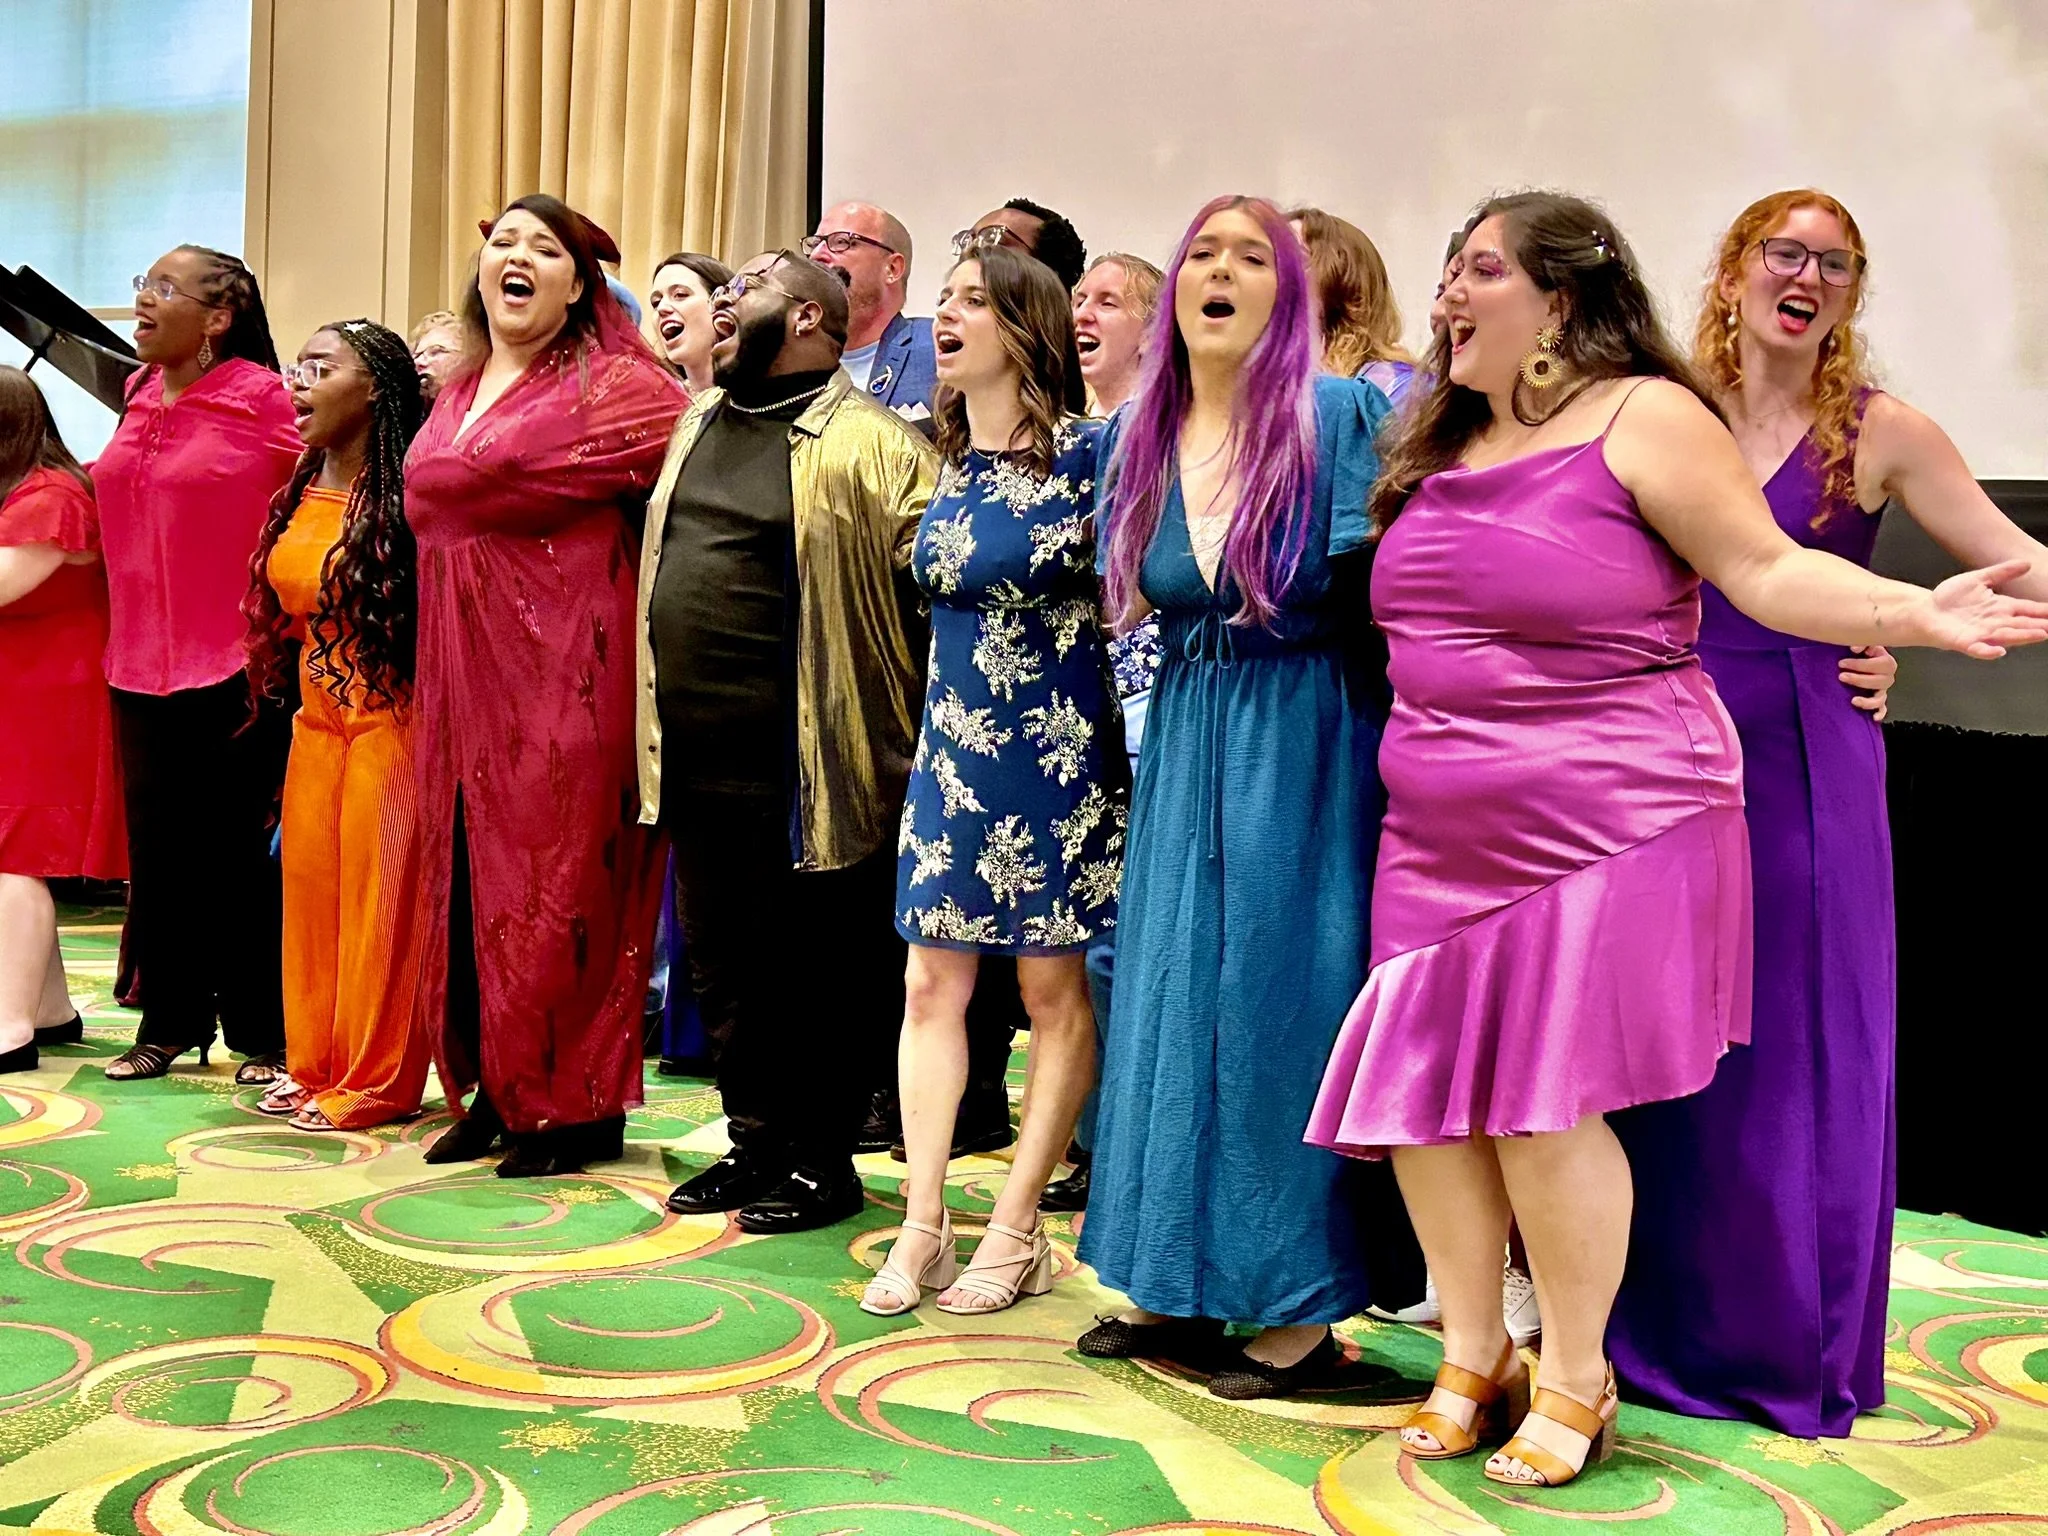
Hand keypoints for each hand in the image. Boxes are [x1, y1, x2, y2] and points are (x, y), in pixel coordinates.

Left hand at [1840, 645, 1894, 720]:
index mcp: (1886, 661)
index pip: (1879, 664)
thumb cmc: (1859, 651)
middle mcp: (1887, 676)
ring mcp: (1883, 689)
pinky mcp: (1878, 699)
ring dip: (1868, 700)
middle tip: (1841, 676)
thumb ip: (1861, 643)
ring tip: (1853, 700)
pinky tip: (1873, 717)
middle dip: (1859, 680)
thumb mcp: (1862, 643)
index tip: (1841, 663)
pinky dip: (1880, 713)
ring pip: (1881, 697)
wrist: (1857, 660)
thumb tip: (1854, 648)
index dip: (1860, 664)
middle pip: (1880, 681)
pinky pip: (1883, 708)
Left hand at [1918, 560, 2047, 657]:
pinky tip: (1999, 652)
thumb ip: (2001, 572)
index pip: (2028, 609)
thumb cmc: (1951, 597)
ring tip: (2040, 634)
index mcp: (2001, 607)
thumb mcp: (1978, 579)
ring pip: (2007, 636)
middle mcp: (1996, 622)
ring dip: (2023, 636)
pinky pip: (1979, 649)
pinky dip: (1988, 651)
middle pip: (2022, 624)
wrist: (1925, 611)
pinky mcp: (1964, 642)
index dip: (2043, 610)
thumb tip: (2027, 563)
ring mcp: (1981, 633)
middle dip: (2040, 625)